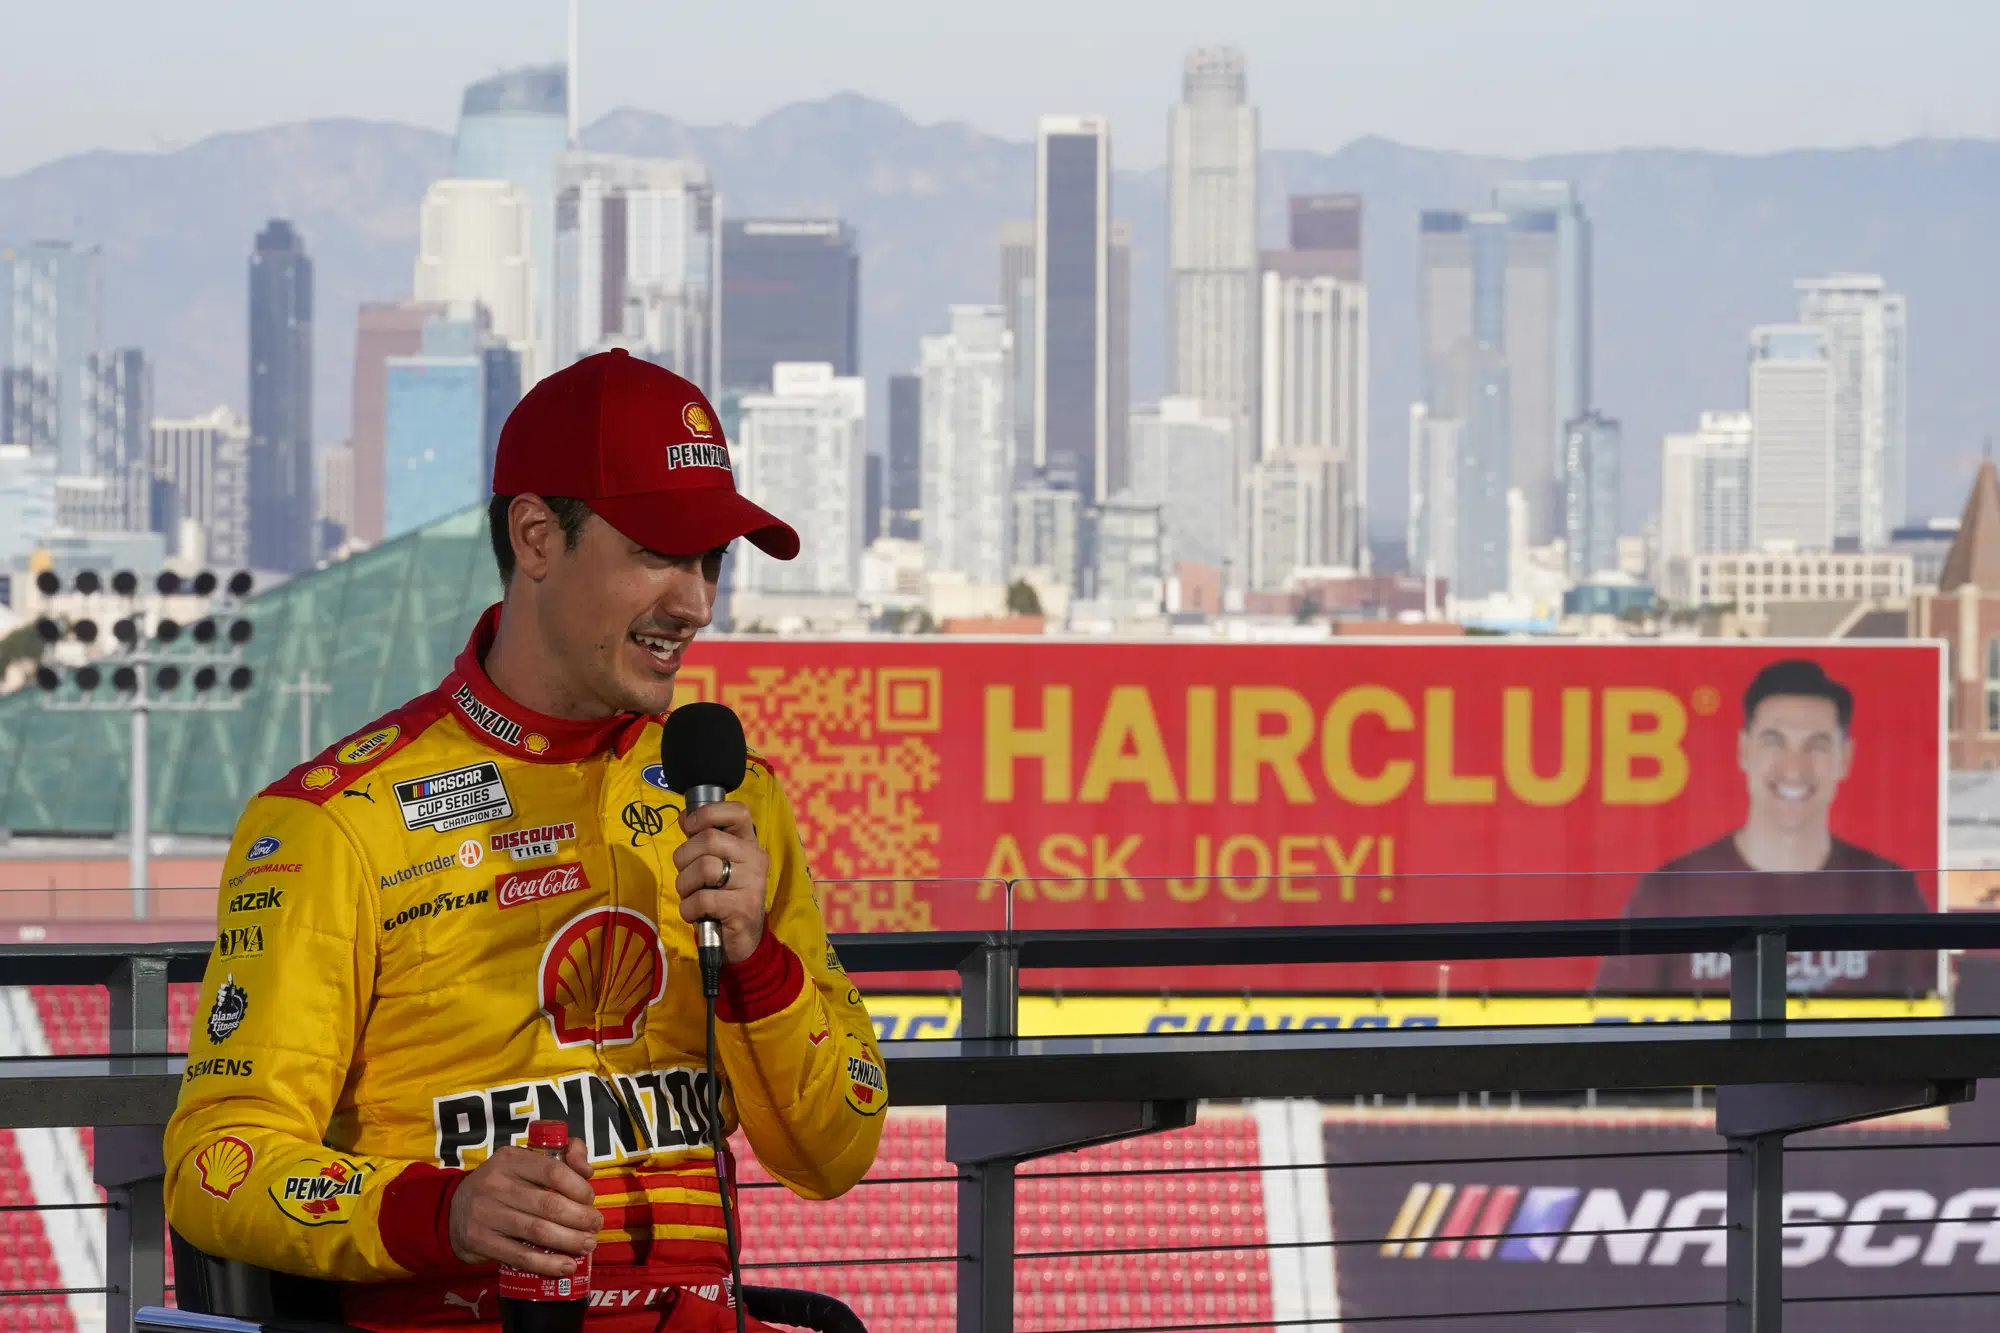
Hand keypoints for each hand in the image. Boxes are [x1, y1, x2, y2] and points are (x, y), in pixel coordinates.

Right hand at [448, 1139, 600, 1273]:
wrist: (453, 1210)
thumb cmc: (502, 1184)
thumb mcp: (525, 1160)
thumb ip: (563, 1154)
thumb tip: (588, 1170)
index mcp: (510, 1159)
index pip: (553, 1171)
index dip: (579, 1187)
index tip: (591, 1199)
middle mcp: (495, 1184)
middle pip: (548, 1204)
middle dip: (580, 1218)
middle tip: (596, 1226)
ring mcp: (485, 1214)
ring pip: (537, 1231)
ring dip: (569, 1241)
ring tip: (587, 1246)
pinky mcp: (480, 1241)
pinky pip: (519, 1256)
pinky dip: (546, 1264)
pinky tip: (566, 1266)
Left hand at [673, 800, 769, 962]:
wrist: (741, 939)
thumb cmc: (723, 896)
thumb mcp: (718, 863)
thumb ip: (704, 840)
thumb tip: (684, 816)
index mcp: (749, 843)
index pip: (738, 811)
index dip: (707, 814)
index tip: (689, 827)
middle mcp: (755, 858)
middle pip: (709, 839)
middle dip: (684, 857)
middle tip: (686, 874)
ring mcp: (752, 883)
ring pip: (704, 868)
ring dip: (685, 885)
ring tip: (692, 896)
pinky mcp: (743, 908)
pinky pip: (701, 899)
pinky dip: (688, 909)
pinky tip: (696, 914)